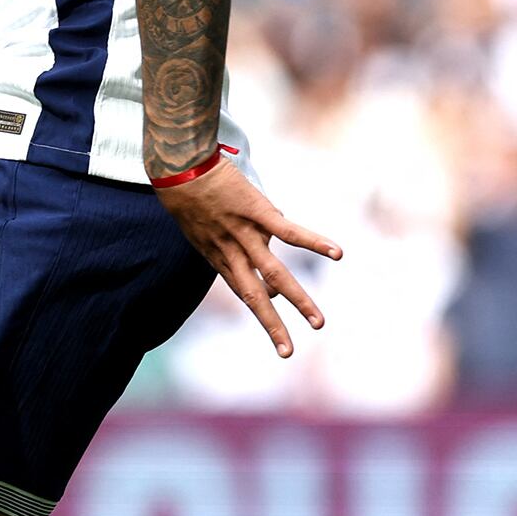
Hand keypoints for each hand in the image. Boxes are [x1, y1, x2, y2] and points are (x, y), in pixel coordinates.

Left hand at [156, 160, 341, 357]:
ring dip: (299, 301)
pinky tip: (338, 253)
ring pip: (275, 274)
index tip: (274, 318)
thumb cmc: (187, 189)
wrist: (179, 164)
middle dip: (271, 324)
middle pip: (254, 296)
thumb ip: (227, 233)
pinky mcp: (258, 212)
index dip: (259, 303)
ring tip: (318, 323)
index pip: (242, 288)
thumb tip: (264, 233)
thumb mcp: (197, 221)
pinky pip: (289, 232)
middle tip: (287, 351)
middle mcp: (230, 252)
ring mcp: (245, 234)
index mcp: (216, 255)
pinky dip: (314, 242)